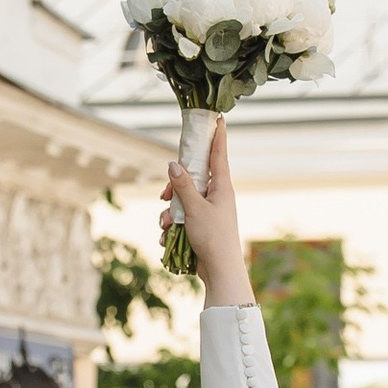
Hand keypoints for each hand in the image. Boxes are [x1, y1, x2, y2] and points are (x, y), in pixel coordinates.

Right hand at [163, 118, 250, 305]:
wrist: (220, 270)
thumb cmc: (212, 236)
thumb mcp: (194, 208)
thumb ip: (182, 185)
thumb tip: (173, 164)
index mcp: (221, 186)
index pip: (218, 154)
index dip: (217, 136)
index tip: (218, 118)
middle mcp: (217, 195)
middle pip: (192, 177)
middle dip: (174, 187)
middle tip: (165, 195)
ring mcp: (209, 210)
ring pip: (183, 199)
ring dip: (169, 211)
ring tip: (165, 224)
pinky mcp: (201, 225)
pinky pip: (181, 217)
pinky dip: (172, 225)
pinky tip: (167, 237)